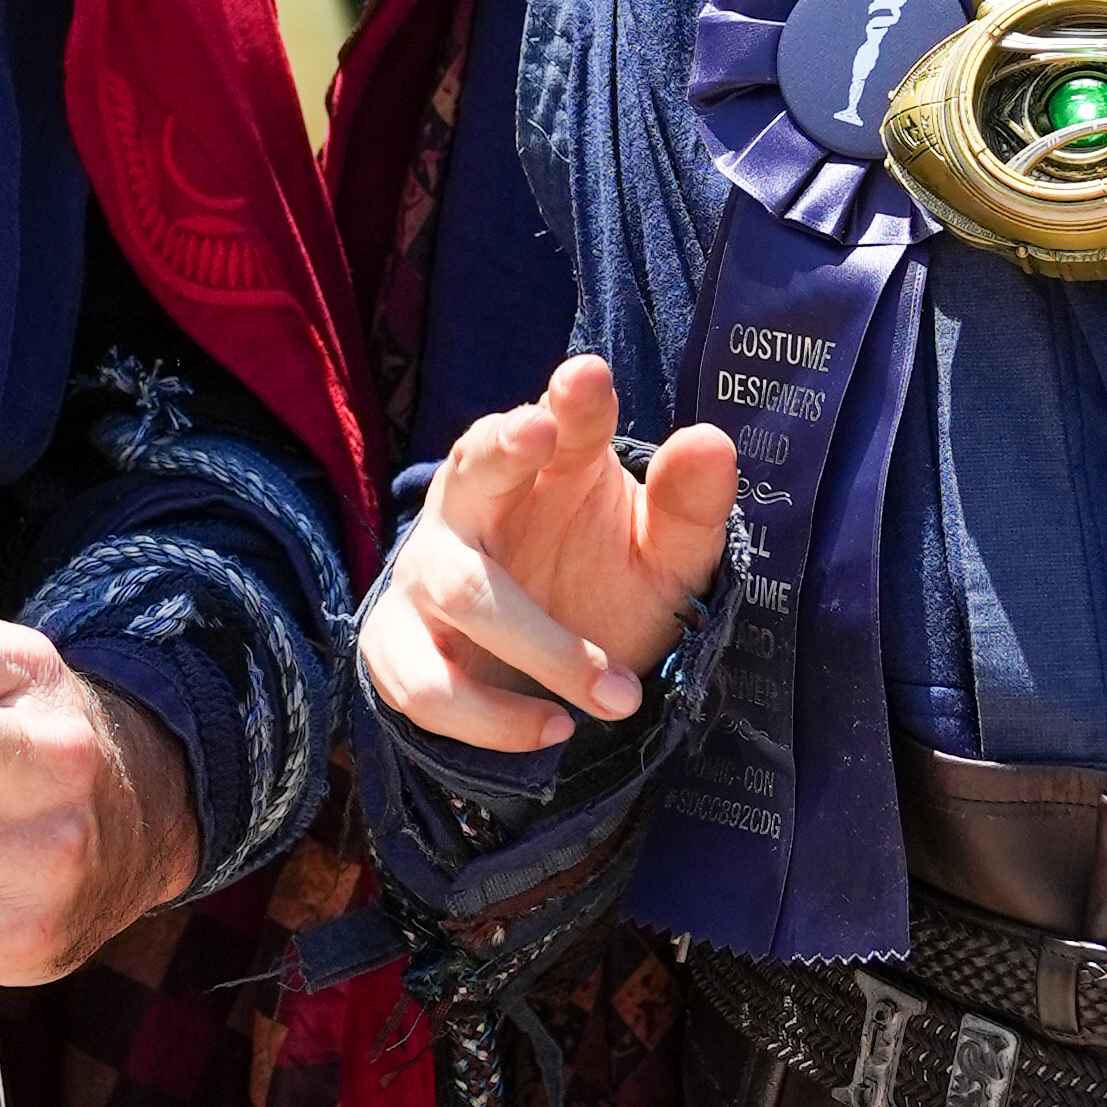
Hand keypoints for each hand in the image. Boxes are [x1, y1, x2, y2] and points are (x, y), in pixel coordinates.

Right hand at [360, 351, 739, 758]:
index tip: (588, 375)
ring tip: (618, 695)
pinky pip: (423, 680)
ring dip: (541, 646)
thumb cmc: (604, 586)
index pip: (559, 419)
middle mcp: (475, 505)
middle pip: (473, 467)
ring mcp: (427, 573)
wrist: (545, 678)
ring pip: (461, 591)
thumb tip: (710, 441)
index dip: (571, 401)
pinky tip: (554, 731)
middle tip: (538, 430)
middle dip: (501, 449)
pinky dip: (490, 716)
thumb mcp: (665, 557)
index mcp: (545, 465)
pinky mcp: (397, 644)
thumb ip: (686, 506)